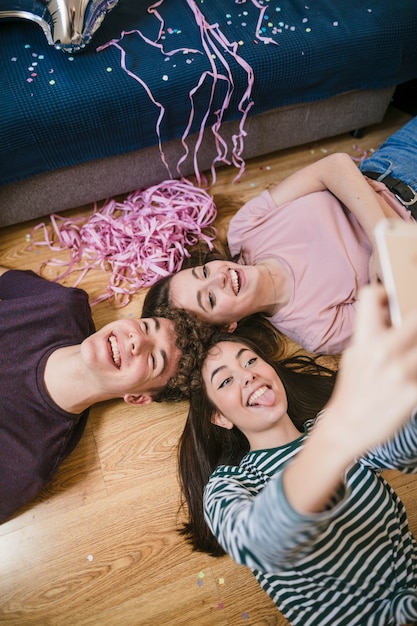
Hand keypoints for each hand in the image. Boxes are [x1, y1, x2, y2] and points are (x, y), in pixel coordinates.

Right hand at [325, 284, 416, 458]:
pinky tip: (412, 380)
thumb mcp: (354, 357)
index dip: (384, 293)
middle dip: (416, 322)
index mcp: (365, 339)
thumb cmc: (353, 392)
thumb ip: (371, 335)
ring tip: (410, 358)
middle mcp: (383, 351)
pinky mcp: (413, 392)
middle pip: (416, 317)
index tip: (392, 301)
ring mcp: (400, 372)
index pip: (372, 296)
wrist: (346, 428)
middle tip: (412, 335)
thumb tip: (391, 316)